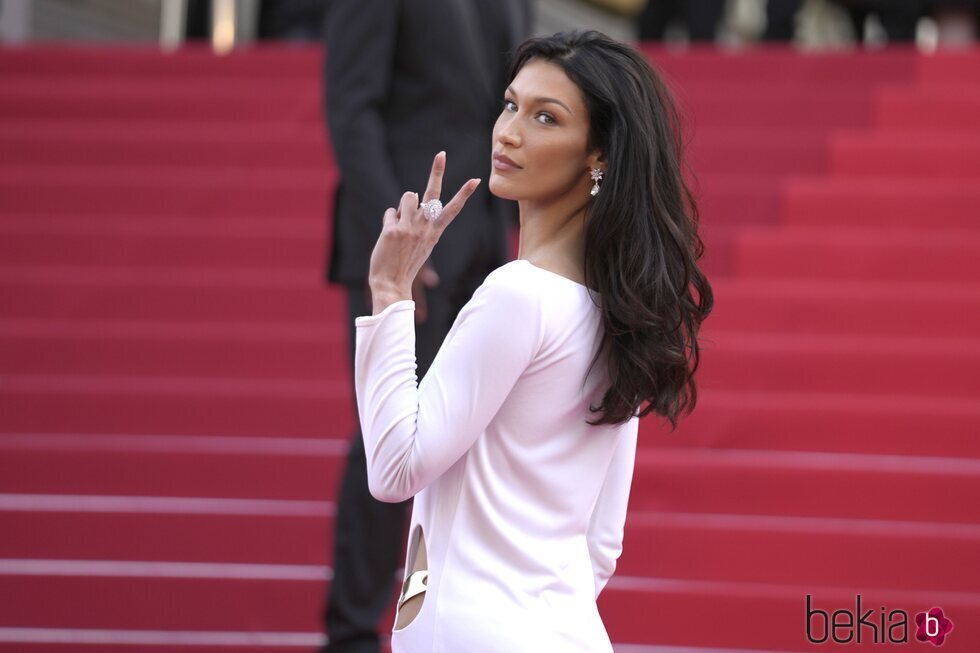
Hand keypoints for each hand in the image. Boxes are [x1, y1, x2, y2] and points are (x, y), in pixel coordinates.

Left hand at [368, 151, 479, 314]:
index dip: (464, 193)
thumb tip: (412, 195)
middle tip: (441, 154)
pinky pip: (389, 213)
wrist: (391, 284)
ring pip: (407, 197)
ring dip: (403, 207)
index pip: (452, 209)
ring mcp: (409, 228)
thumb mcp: (420, 244)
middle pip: (432, 193)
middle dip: (437, 171)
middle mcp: (424, 227)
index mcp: (435, 232)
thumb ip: (419, 220)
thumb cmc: (406, 264)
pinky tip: (388, 238)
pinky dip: (388, 222)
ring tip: (401, 226)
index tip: (476, 180)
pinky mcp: (392, 230)